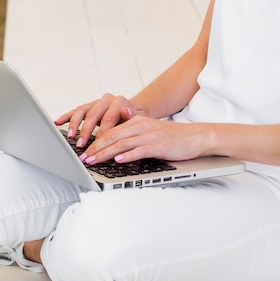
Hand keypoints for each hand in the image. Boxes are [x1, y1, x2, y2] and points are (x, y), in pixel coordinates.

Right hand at [54, 93, 145, 147]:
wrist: (135, 110)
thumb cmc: (136, 118)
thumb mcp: (139, 118)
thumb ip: (132, 116)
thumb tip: (126, 112)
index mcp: (119, 102)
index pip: (108, 118)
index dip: (102, 134)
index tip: (97, 147)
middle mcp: (106, 100)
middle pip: (93, 115)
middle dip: (86, 131)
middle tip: (81, 145)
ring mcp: (96, 103)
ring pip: (82, 111)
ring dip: (74, 124)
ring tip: (70, 136)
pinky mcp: (88, 106)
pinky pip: (75, 110)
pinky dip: (66, 116)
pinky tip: (58, 122)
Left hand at [78, 115, 210, 164]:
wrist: (195, 136)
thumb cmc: (171, 136)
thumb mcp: (149, 128)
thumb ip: (133, 126)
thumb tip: (118, 120)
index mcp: (137, 121)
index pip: (111, 131)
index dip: (95, 141)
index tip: (84, 151)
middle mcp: (142, 126)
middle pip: (113, 136)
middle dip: (96, 148)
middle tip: (83, 158)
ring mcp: (151, 135)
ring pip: (123, 143)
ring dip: (106, 153)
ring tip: (94, 160)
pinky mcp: (160, 146)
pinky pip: (141, 150)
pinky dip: (129, 155)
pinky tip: (119, 160)